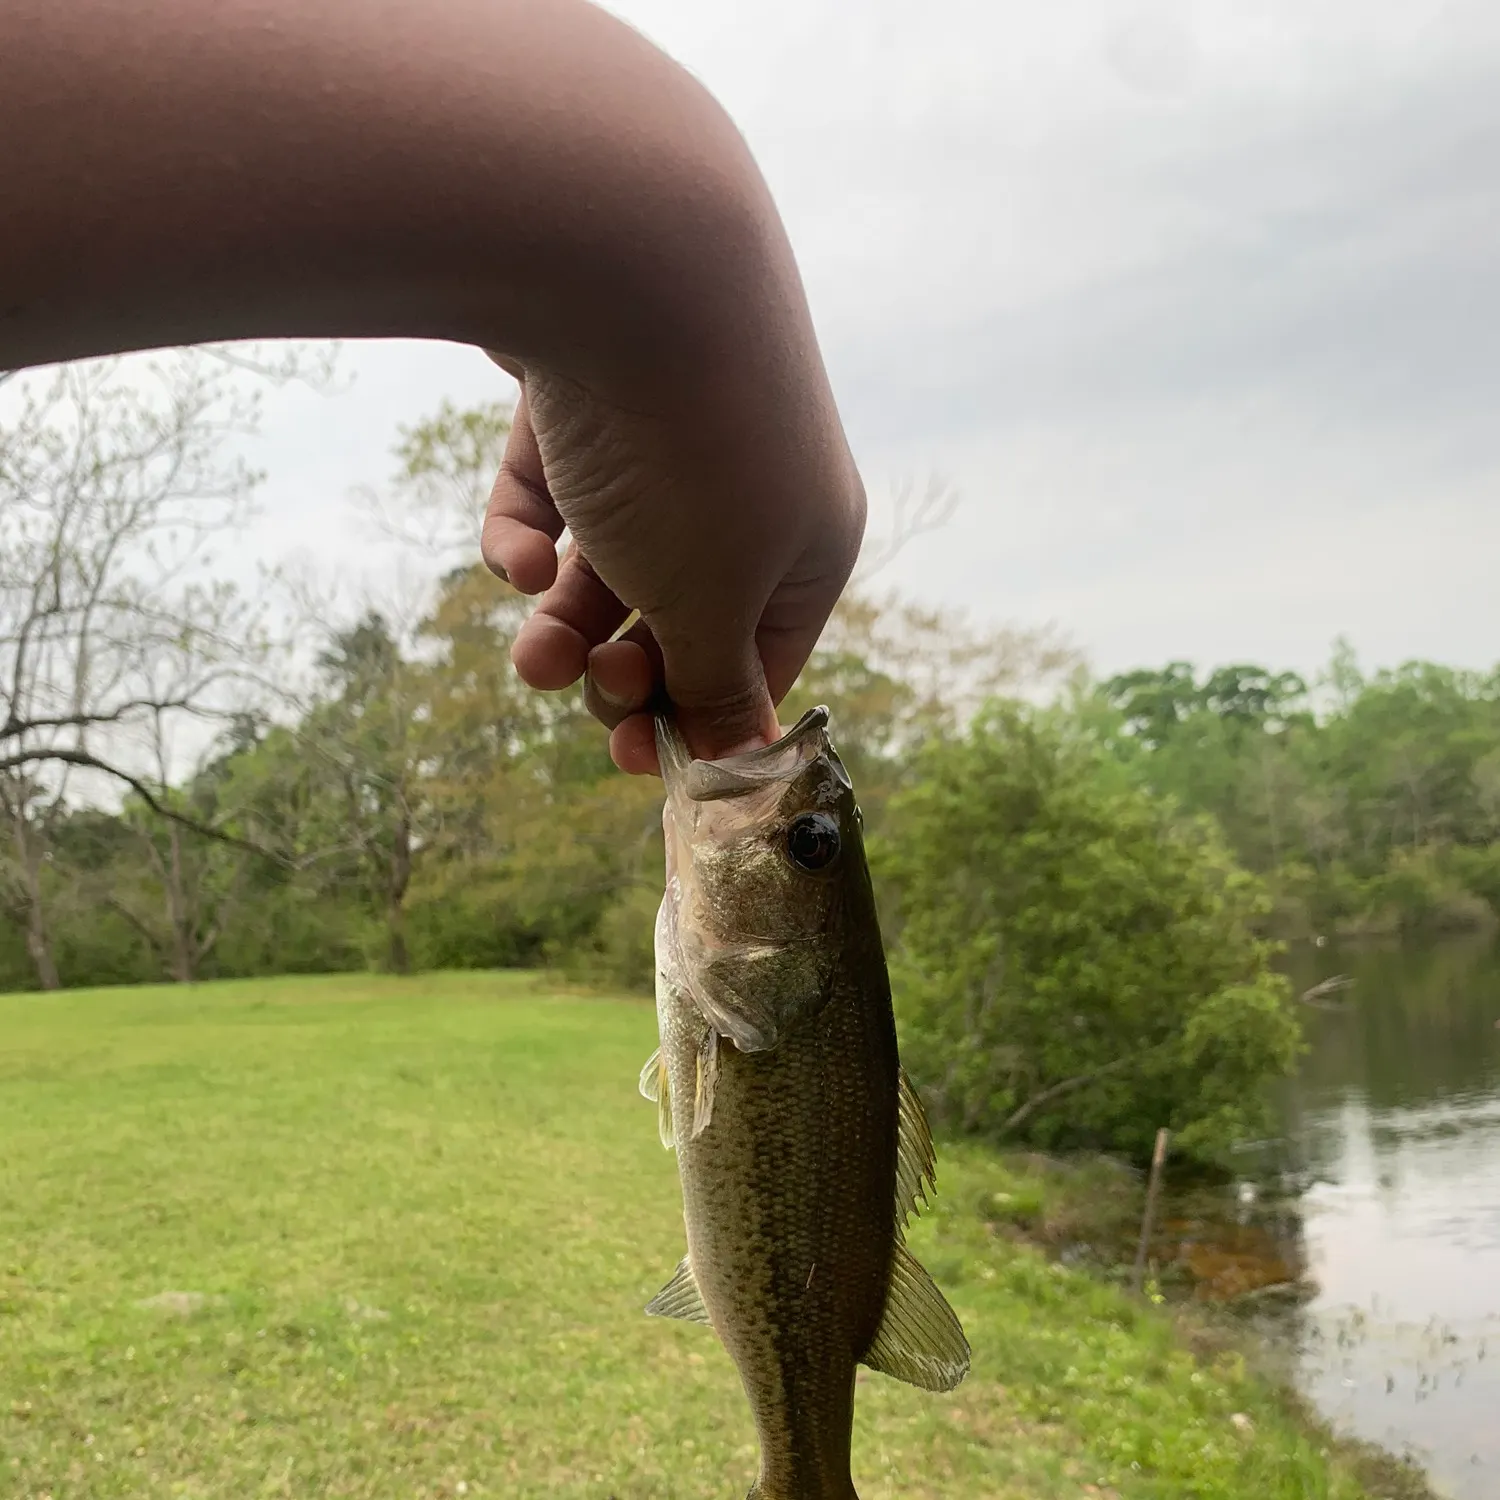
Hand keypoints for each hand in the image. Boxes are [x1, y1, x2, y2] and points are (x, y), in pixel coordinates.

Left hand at [481, 356, 864, 774]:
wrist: (619, 251)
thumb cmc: (692, 456)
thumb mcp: (710, 602)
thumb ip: (716, 686)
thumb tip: (742, 762)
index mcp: (807, 544)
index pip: (761, 657)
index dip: (700, 717)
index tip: (635, 757)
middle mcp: (749, 489)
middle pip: (678, 613)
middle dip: (621, 669)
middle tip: (581, 689)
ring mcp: (666, 436)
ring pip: (609, 561)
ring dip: (566, 623)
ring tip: (530, 655)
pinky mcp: (585, 396)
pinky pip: (557, 492)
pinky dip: (532, 532)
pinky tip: (518, 553)